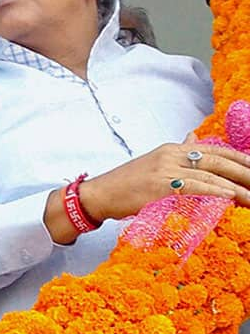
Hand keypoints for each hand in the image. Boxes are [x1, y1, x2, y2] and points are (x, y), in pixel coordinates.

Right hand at [79, 141, 249, 221]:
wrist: (99, 195)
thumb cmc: (125, 184)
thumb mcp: (154, 163)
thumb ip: (178, 153)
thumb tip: (195, 138)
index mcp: (171, 149)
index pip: (213, 149)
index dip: (239, 158)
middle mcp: (170, 155)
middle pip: (217, 160)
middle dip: (244, 172)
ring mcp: (164, 169)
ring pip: (209, 174)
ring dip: (237, 187)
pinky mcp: (159, 185)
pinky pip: (194, 186)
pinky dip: (214, 190)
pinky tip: (231, 195)